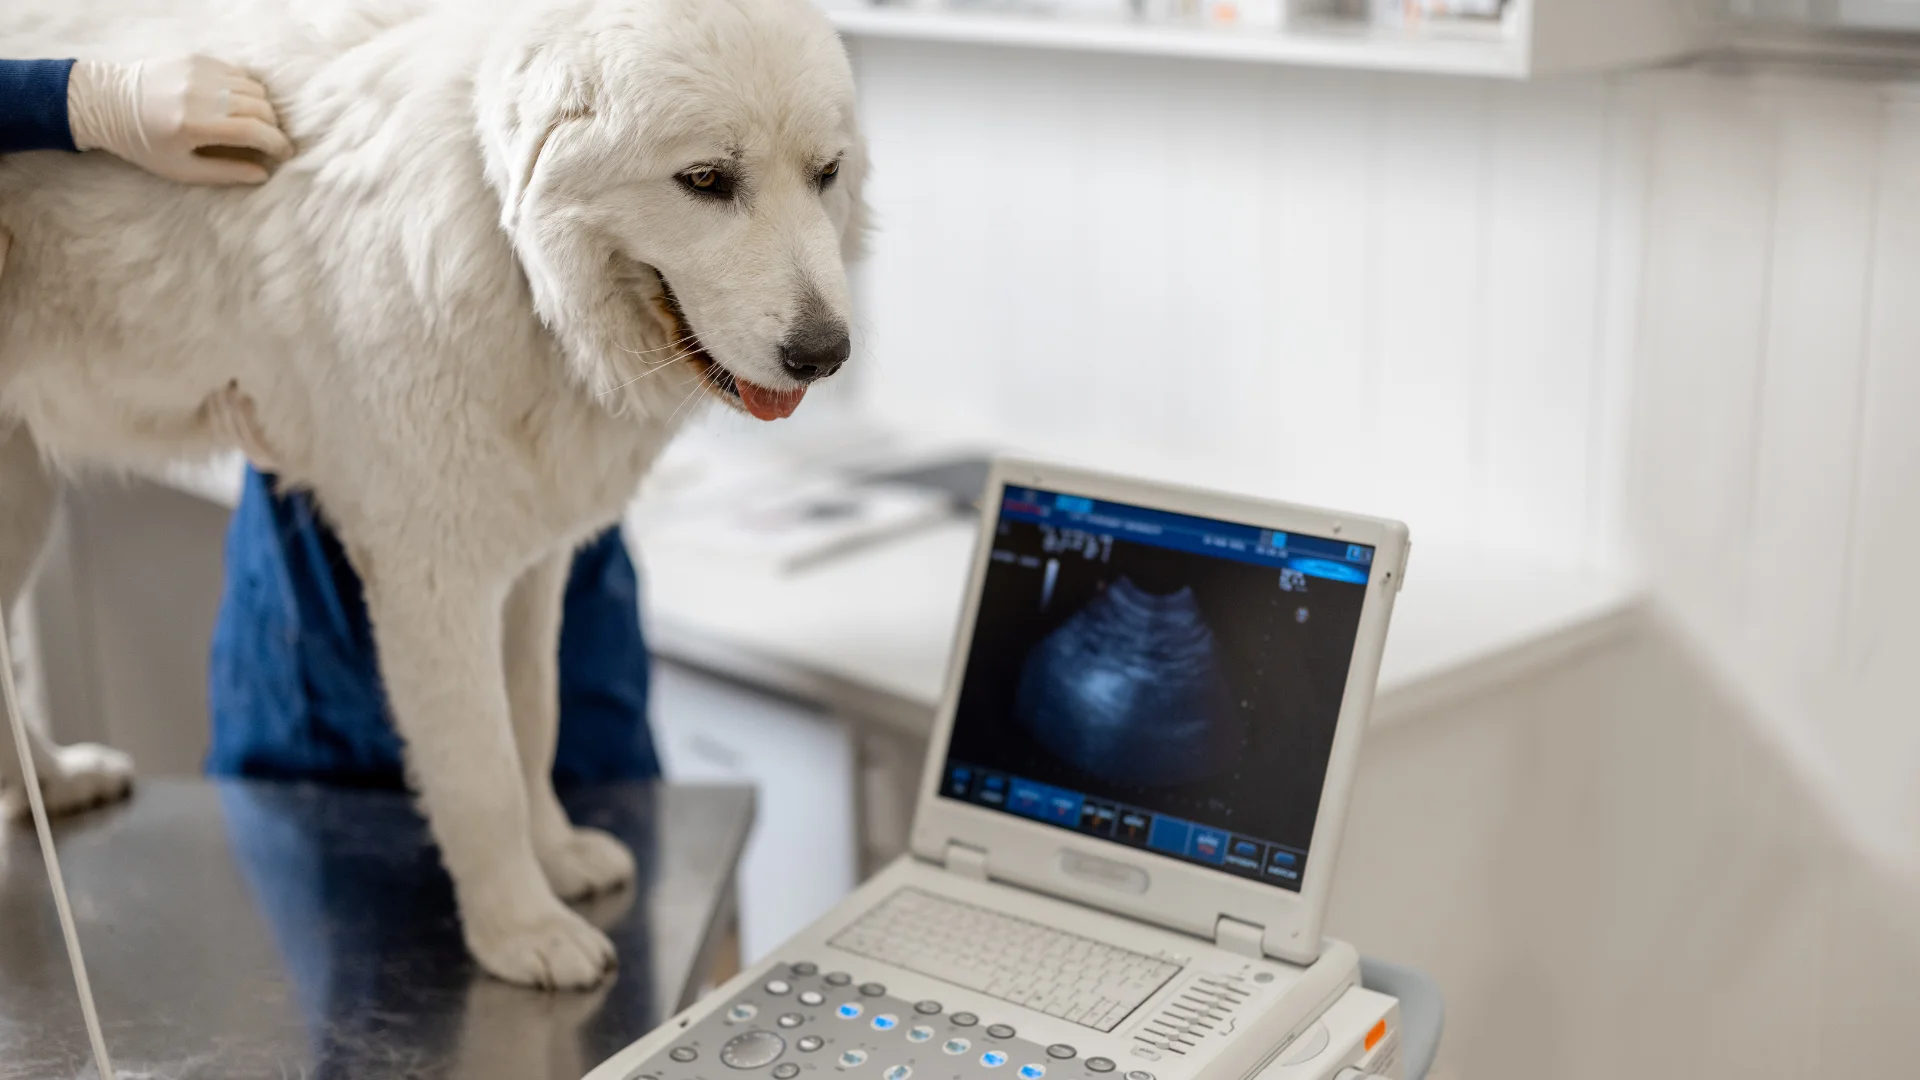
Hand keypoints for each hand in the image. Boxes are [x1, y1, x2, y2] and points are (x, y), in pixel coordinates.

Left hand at [66, 55, 293, 185]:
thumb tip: (263, 173)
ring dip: (263, 108)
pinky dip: (246, 90)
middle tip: (269, 141)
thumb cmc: (143, 143)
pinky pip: (238, 73)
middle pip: (261, 108)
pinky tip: (236, 104)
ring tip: (255, 123)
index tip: (284, 154)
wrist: (106, 102)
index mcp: (195, 124)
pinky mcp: (196, 59)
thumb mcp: (181, 169)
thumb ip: (225, 173)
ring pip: (255, 88)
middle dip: (273, 128)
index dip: (277, 144)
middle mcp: (200, 94)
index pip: (255, 131)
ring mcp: (199, 72)